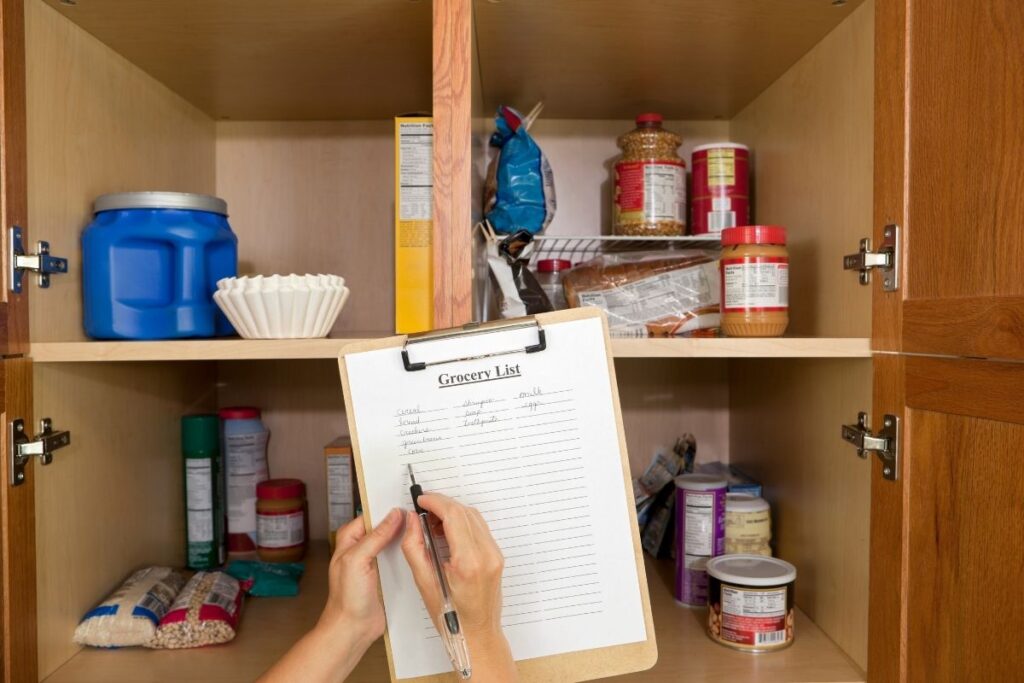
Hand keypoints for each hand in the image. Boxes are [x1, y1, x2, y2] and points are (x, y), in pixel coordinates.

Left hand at [260, 509, 403, 682]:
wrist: (352, 629)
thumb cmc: (347, 598)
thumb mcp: (358, 560)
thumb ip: (376, 536)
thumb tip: (393, 515)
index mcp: (350, 541)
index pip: (370, 516)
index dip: (385, 509)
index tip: (404, 503)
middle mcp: (361, 549)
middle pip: (383, 528)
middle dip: (398, 522)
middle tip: (417, 514)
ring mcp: (374, 563)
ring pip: (392, 543)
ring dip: (404, 539)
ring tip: (422, 529)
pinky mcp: (385, 576)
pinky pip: (398, 560)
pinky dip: (407, 555)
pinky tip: (419, 552)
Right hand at [401, 494, 515, 680]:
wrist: (478, 635)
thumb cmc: (451, 617)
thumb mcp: (424, 583)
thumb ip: (414, 547)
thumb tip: (411, 521)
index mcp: (469, 562)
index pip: (453, 516)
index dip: (435, 502)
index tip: (420, 500)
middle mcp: (487, 555)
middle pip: (464, 512)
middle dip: (442, 505)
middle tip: (422, 510)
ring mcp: (495, 555)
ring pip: (473, 517)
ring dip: (452, 512)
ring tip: (432, 522)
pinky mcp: (497, 556)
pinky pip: (479, 529)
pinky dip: (462, 523)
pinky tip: (447, 532)